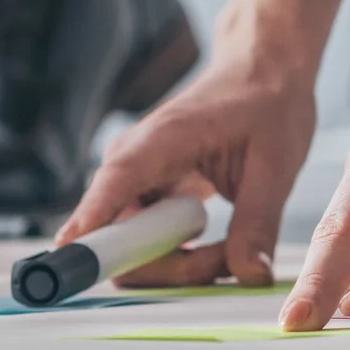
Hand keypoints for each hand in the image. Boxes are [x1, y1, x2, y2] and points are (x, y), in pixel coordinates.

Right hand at [56, 0, 349, 286]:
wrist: (264, 71)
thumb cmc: (269, 103)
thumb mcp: (276, 164)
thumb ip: (259, 222)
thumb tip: (250, 276)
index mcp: (155, 143)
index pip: (106, 198)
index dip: (88, 243)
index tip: (73, 277)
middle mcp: (130, 164)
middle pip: (119, 244)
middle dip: (172, 266)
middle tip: (229, 258)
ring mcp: (134, 182)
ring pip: (134, 252)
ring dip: (182, 264)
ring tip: (233, 245)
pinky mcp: (146, 197)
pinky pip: (148, 246)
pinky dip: (184, 256)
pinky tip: (219, 242)